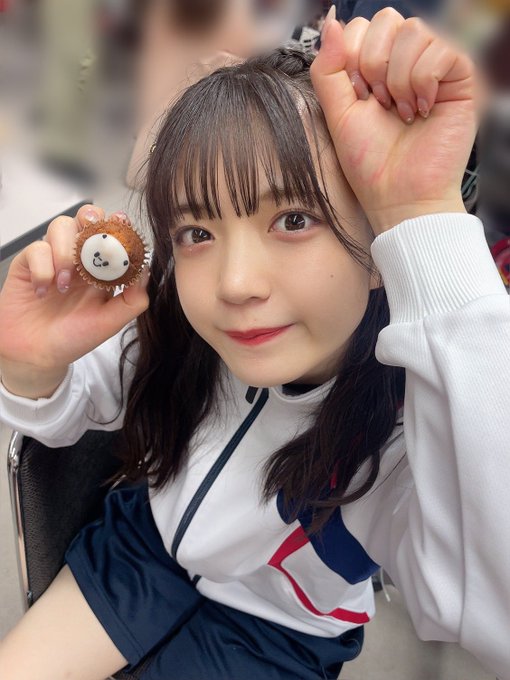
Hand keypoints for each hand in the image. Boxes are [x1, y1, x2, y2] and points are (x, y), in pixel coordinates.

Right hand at [0, 205, 148, 397]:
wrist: (38, 356)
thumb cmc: (74, 338)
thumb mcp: (110, 322)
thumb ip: (133, 300)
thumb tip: (146, 271)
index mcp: (101, 269)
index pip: (112, 235)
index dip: (119, 225)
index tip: (123, 224)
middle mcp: (78, 258)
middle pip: (86, 218)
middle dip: (91, 218)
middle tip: (93, 231)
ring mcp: (53, 258)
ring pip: (60, 226)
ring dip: (66, 251)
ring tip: (66, 284)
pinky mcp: (28, 264)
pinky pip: (36, 249)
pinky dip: (43, 268)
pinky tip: (45, 290)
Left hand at [310, 8, 480, 233]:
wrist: (398, 196)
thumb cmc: (370, 163)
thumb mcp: (336, 113)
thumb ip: (328, 68)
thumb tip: (332, 20)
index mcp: (376, 67)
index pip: (360, 27)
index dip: (351, 60)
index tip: (358, 99)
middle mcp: (406, 62)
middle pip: (386, 19)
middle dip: (373, 65)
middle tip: (379, 105)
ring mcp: (434, 68)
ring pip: (414, 30)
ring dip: (398, 78)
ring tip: (401, 112)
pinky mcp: (460, 78)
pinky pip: (441, 49)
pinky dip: (422, 81)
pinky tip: (421, 111)